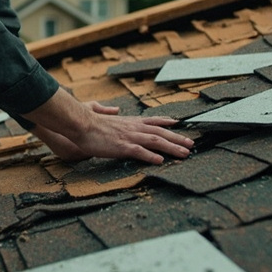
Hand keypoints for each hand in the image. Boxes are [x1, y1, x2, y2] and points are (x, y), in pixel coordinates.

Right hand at [25, 92, 193, 164]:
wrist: (80, 123)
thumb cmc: (89, 121)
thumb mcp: (103, 115)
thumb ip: (111, 113)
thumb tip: (114, 109)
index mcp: (130, 121)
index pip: (153, 120)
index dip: (167, 122)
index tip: (178, 124)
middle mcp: (134, 128)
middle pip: (160, 132)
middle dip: (177, 138)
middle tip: (191, 144)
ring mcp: (129, 137)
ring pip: (156, 141)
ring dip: (172, 148)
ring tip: (184, 154)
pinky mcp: (122, 146)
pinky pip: (140, 152)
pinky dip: (152, 156)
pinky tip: (161, 161)